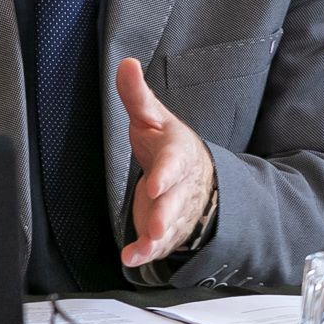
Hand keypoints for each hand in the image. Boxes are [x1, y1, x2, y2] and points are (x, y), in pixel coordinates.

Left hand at [117, 57, 215, 268]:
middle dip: (167, 214)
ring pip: (172, 227)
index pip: (173, 165)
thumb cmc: (168, 144)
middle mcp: (180, 186)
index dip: (165, 176)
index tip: (154, 184)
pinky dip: (146, 253)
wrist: (196, 172)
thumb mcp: (152, 117)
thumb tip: (126, 64)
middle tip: (158, 227)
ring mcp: (176, 210)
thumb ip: (137, 96)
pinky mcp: (168, 228)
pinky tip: (131, 258)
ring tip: (145, 248)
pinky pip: (160, 244)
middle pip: (176, 201)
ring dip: (159, 239)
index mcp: (177, 155)